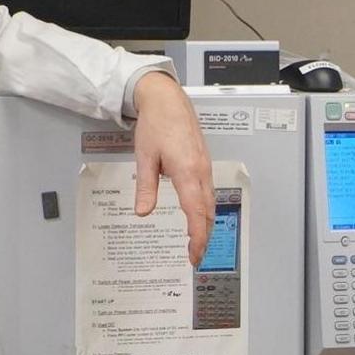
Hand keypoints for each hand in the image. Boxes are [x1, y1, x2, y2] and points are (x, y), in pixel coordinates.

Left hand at [132, 71, 215, 264]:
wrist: (167, 99)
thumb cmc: (156, 123)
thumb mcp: (144, 157)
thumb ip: (146, 187)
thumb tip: (143, 212)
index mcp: (187, 171)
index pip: (196, 213)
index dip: (197, 237)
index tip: (193, 255)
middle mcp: (201, 171)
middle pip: (208, 212)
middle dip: (204, 236)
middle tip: (194, 256)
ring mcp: (205, 166)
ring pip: (211, 202)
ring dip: (206, 224)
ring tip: (197, 241)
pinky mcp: (204, 162)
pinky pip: (209, 191)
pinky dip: (205, 209)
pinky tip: (198, 215)